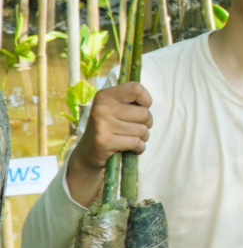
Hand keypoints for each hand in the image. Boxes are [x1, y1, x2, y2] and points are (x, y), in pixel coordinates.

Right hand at [67, 81, 151, 204]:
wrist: (86, 158)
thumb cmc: (107, 133)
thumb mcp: (114, 112)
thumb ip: (129, 102)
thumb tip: (151, 99)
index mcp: (104, 95)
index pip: (138, 89)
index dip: (146, 101)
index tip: (141, 108)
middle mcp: (102, 107)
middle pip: (146, 114)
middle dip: (145, 125)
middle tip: (130, 131)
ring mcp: (103, 124)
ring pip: (144, 130)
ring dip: (141, 139)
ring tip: (126, 140)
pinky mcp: (105, 141)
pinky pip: (138, 144)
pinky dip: (138, 149)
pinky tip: (127, 150)